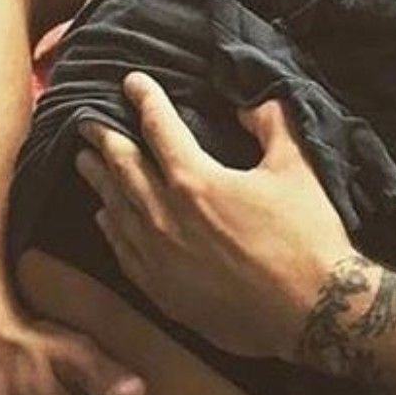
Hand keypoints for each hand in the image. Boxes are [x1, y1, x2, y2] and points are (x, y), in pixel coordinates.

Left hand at [74, 72, 353, 359]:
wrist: (312, 313)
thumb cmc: (306, 238)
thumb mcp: (298, 168)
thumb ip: (273, 125)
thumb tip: (252, 104)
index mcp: (195, 180)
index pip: (158, 127)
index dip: (144, 99)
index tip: (132, 82)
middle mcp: (165, 216)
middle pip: (122, 167)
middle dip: (102, 138)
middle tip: (85, 120)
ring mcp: (159, 257)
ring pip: (115, 209)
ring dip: (98, 181)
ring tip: (84, 162)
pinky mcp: (162, 292)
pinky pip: (123, 252)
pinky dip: (110, 228)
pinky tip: (105, 219)